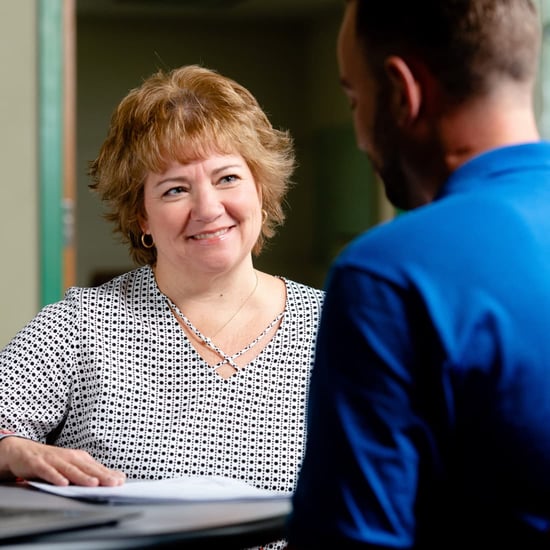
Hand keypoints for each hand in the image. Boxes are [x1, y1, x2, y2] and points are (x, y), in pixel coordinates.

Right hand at [0, 437, 125, 486]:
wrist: (23, 451)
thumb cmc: (52, 460)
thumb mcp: (71, 465)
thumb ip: (88, 472)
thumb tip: (111, 478)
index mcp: (79, 458)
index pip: (97, 467)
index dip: (109, 474)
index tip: (121, 481)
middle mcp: (69, 457)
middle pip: (87, 468)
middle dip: (102, 476)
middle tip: (114, 483)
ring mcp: (54, 460)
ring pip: (70, 469)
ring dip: (82, 477)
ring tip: (93, 484)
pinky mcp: (38, 464)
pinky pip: (48, 471)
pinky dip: (55, 477)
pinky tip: (63, 484)